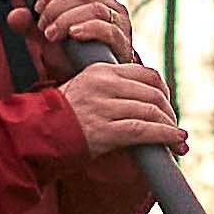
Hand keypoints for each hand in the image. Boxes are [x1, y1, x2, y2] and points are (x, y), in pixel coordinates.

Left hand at [7, 0, 134, 64]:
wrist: (92, 80)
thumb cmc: (74, 54)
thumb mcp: (48, 37)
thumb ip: (31, 26)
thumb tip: (13, 16)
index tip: (37, 7)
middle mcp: (110, 4)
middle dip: (57, 7)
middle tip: (42, 26)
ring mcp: (119, 22)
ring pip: (95, 8)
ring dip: (67, 19)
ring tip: (51, 34)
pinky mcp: (123, 42)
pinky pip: (108, 29)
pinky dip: (88, 29)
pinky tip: (73, 34)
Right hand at [59, 60, 187, 156]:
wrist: (35, 134)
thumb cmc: (61, 116)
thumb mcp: (84, 88)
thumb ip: (111, 88)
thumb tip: (144, 101)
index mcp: (101, 71)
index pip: (146, 74)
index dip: (164, 91)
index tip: (167, 105)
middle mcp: (104, 85)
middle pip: (153, 93)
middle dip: (169, 112)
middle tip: (174, 126)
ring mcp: (104, 107)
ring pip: (151, 112)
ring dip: (170, 127)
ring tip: (177, 140)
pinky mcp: (104, 130)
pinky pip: (143, 131)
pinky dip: (165, 136)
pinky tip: (176, 142)